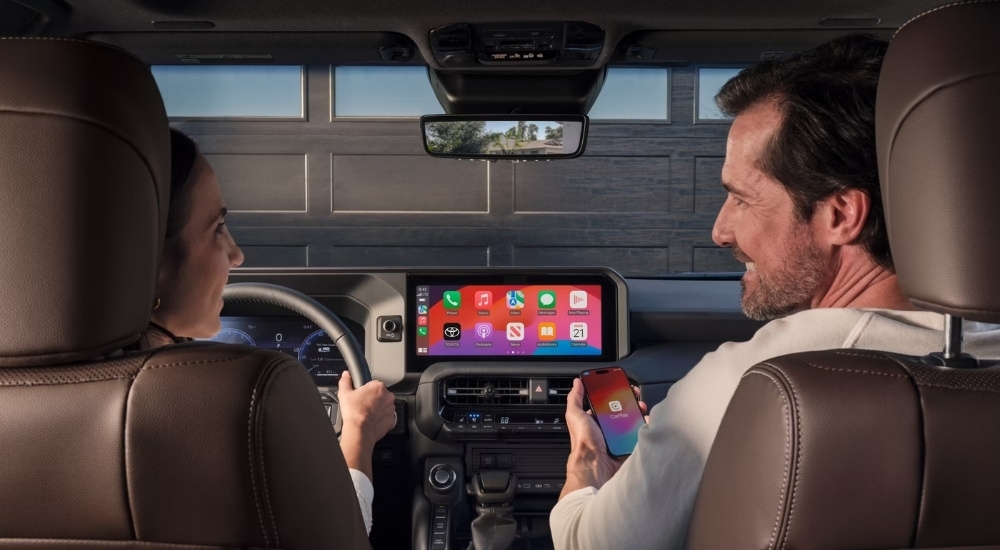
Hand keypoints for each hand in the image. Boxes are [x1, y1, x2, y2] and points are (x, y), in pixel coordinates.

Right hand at [337, 371, 395, 479]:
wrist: (360, 431)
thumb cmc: (354, 413)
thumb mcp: (345, 394)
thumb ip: (346, 381)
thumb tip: (346, 375)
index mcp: (378, 387)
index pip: (373, 384)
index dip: (366, 390)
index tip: (361, 395)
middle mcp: (388, 396)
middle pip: (380, 394)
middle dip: (373, 398)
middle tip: (362, 405)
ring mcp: (391, 408)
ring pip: (384, 405)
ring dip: (378, 408)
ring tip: (367, 413)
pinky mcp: (392, 419)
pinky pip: (387, 416)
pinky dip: (381, 418)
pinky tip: (372, 420)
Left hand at [561, 378, 647, 498]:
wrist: (595, 464)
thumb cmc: (584, 441)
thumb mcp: (575, 415)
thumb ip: (575, 398)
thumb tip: (577, 383)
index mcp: (595, 421)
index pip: (607, 403)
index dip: (615, 394)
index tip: (623, 387)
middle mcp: (607, 429)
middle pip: (623, 411)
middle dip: (631, 402)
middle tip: (636, 398)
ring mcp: (619, 438)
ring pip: (633, 422)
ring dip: (639, 414)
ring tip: (642, 408)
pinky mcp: (628, 446)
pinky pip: (638, 435)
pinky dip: (644, 427)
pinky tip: (646, 421)